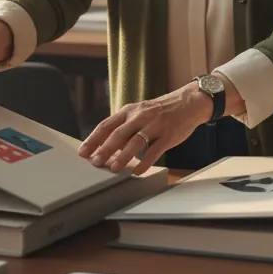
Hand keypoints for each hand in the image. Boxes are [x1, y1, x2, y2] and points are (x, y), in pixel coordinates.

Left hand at [78, 85, 211, 174]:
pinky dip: (144, 162)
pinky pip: (154, 151)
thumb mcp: (140, 113)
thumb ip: (125, 128)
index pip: (107, 125)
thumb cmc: (161, 110)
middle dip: (104, 149)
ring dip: (123, 157)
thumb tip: (109, 148)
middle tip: (95, 162)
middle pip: (118, 133)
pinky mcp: (168, 135)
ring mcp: (155, 125)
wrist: (189, 102)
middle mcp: (141, 116)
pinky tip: (137, 172)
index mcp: (130, 110)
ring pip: (135, 142)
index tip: (83, 152)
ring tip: (113, 168)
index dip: (93, 139)